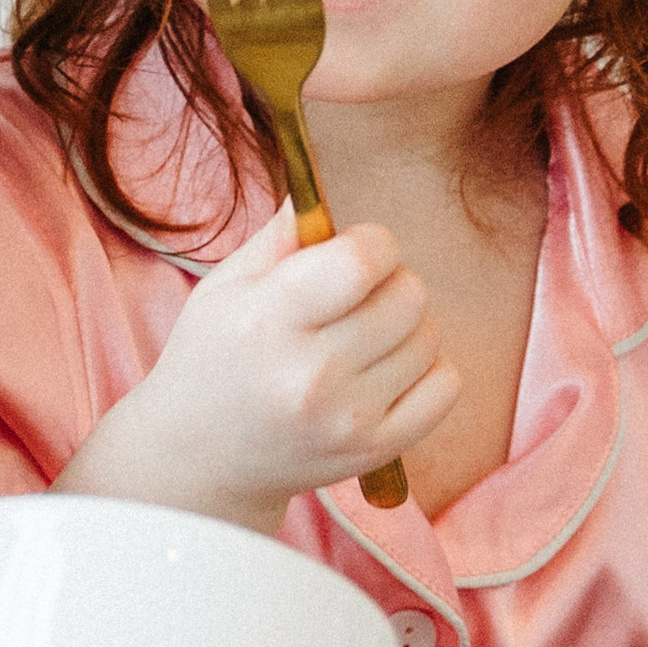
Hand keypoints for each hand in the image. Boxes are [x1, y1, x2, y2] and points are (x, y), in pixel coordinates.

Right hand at [59, 199, 458, 533]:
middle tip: (357, 296)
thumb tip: (323, 188)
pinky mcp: (375, 451)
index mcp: (269, 321)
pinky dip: (427, 370)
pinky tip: (387, 371)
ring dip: (406, 326)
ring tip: (364, 337)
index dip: (373, 243)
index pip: (364, 261)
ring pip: (429, 338)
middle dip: (391, 281)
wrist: (201, 458)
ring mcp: (348, 419)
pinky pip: (446, 388)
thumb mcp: (225, 287)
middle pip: (407, 296)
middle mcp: (312, 374)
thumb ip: (280, 236)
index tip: (356, 251)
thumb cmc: (212, 358)